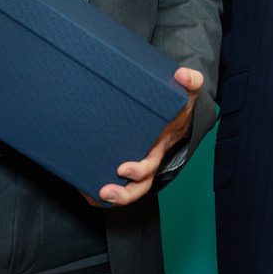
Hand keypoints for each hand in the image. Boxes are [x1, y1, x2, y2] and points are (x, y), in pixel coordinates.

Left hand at [96, 67, 201, 206]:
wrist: (172, 113)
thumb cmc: (177, 106)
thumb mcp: (186, 93)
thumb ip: (191, 82)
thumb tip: (183, 75)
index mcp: (158, 149)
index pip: (150, 166)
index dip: (138, 171)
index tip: (123, 168)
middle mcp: (145, 162)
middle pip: (137, 187)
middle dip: (123, 194)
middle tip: (105, 191)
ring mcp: (132, 164)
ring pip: (123, 190)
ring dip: (107, 197)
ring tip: (90, 194)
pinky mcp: (118, 159)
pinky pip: (110, 180)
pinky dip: (96, 189)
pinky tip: (81, 185)